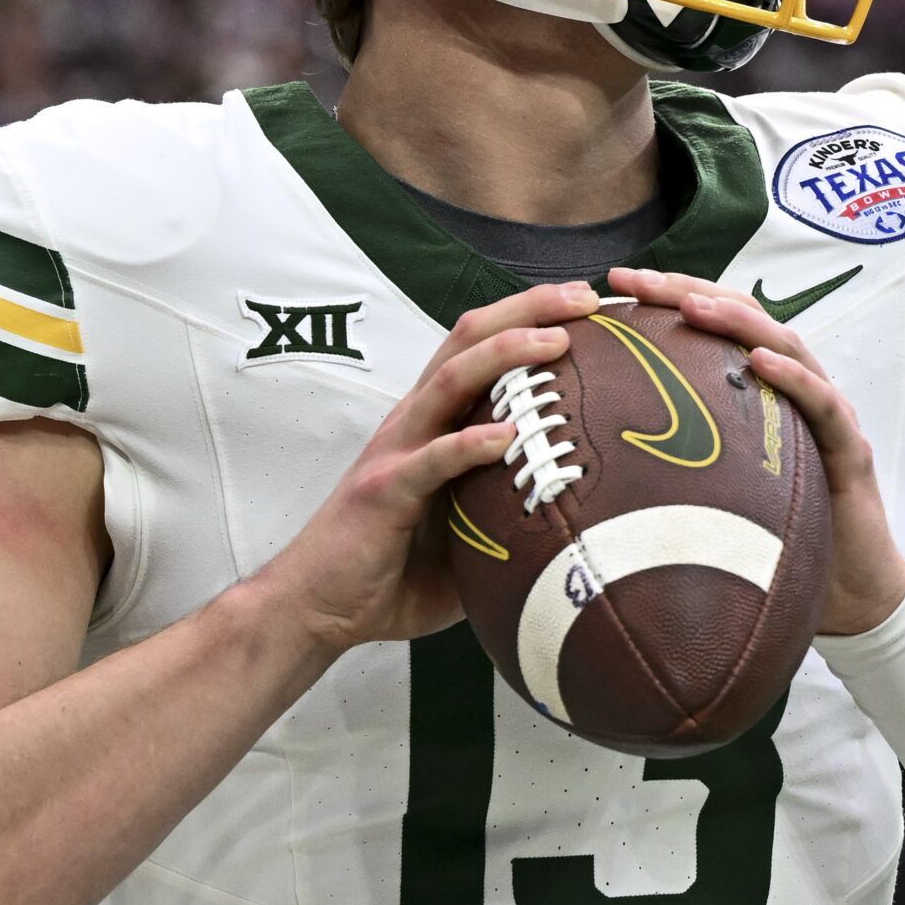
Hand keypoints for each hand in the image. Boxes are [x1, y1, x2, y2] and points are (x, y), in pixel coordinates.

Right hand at [255, 281, 604, 654]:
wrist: (317, 607)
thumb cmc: (391, 570)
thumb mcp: (466, 531)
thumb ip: (509, 510)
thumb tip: (583, 522)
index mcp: (434, 421)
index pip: (482, 348)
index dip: (532, 317)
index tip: (587, 304)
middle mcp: (415, 421)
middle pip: (470, 341)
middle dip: (529, 310)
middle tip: (585, 297)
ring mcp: (397, 451)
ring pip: (451, 380)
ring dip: (506, 354)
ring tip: (556, 342)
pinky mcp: (385, 490)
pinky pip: (432, 460)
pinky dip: (470, 443)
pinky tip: (508, 436)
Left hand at [606, 267, 904, 636]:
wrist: (849, 593)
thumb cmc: (777, 539)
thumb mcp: (714, 491)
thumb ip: (671, 465)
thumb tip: (589, 462)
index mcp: (760, 392)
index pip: (713, 326)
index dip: (666, 298)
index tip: (611, 286)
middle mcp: (795, 390)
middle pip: (744, 318)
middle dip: (687, 291)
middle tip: (633, 280)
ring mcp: (826, 415)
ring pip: (785, 345)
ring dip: (738, 321)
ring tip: (693, 305)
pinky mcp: (850, 450)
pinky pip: (822, 404)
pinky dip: (793, 378)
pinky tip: (760, 362)